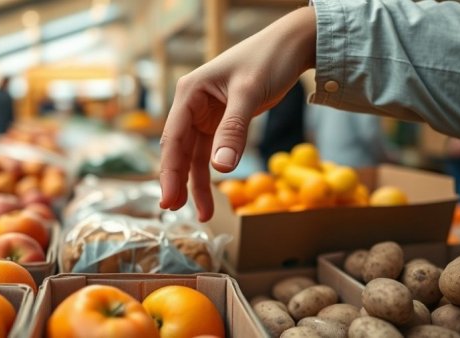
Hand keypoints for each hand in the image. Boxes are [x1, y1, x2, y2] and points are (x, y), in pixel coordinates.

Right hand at [159, 7, 315, 220]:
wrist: (290, 47)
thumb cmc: (267, 60)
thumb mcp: (249, 93)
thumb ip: (233, 129)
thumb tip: (221, 167)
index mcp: (189, 93)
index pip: (173, 137)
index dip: (169, 171)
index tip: (169, 199)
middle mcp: (192, 106)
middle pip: (180, 150)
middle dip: (178, 181)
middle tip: (174, 210)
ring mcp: (206, 116)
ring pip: (196, 156)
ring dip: (197, 183)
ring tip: (203, 214)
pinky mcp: (222, 123)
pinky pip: (213, 152)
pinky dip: (213, 172)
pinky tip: (212, 194)